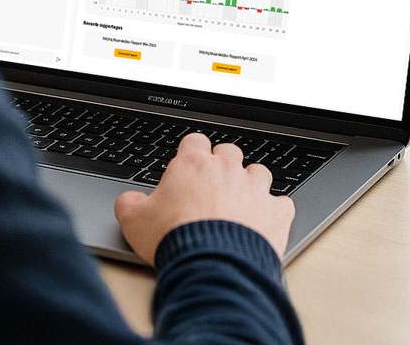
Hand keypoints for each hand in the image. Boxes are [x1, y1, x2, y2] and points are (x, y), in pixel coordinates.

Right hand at [114, 133, 295, 265]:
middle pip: (229, 152)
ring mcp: (255, 189)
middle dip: (222, 165)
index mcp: (193, 165)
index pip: (195, 141)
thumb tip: (129, 200)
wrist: (211, 267)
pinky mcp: (276, 212)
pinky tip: (264, 222)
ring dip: (250, 184)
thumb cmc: (174, 240)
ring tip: (240, 204)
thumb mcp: (134, 221)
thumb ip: (129, 203)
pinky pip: (281, 203)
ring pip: (258, 172)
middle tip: (212, 187)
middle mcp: (226, 169)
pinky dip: (274, 211)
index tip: (188, 167)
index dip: (191, 153)